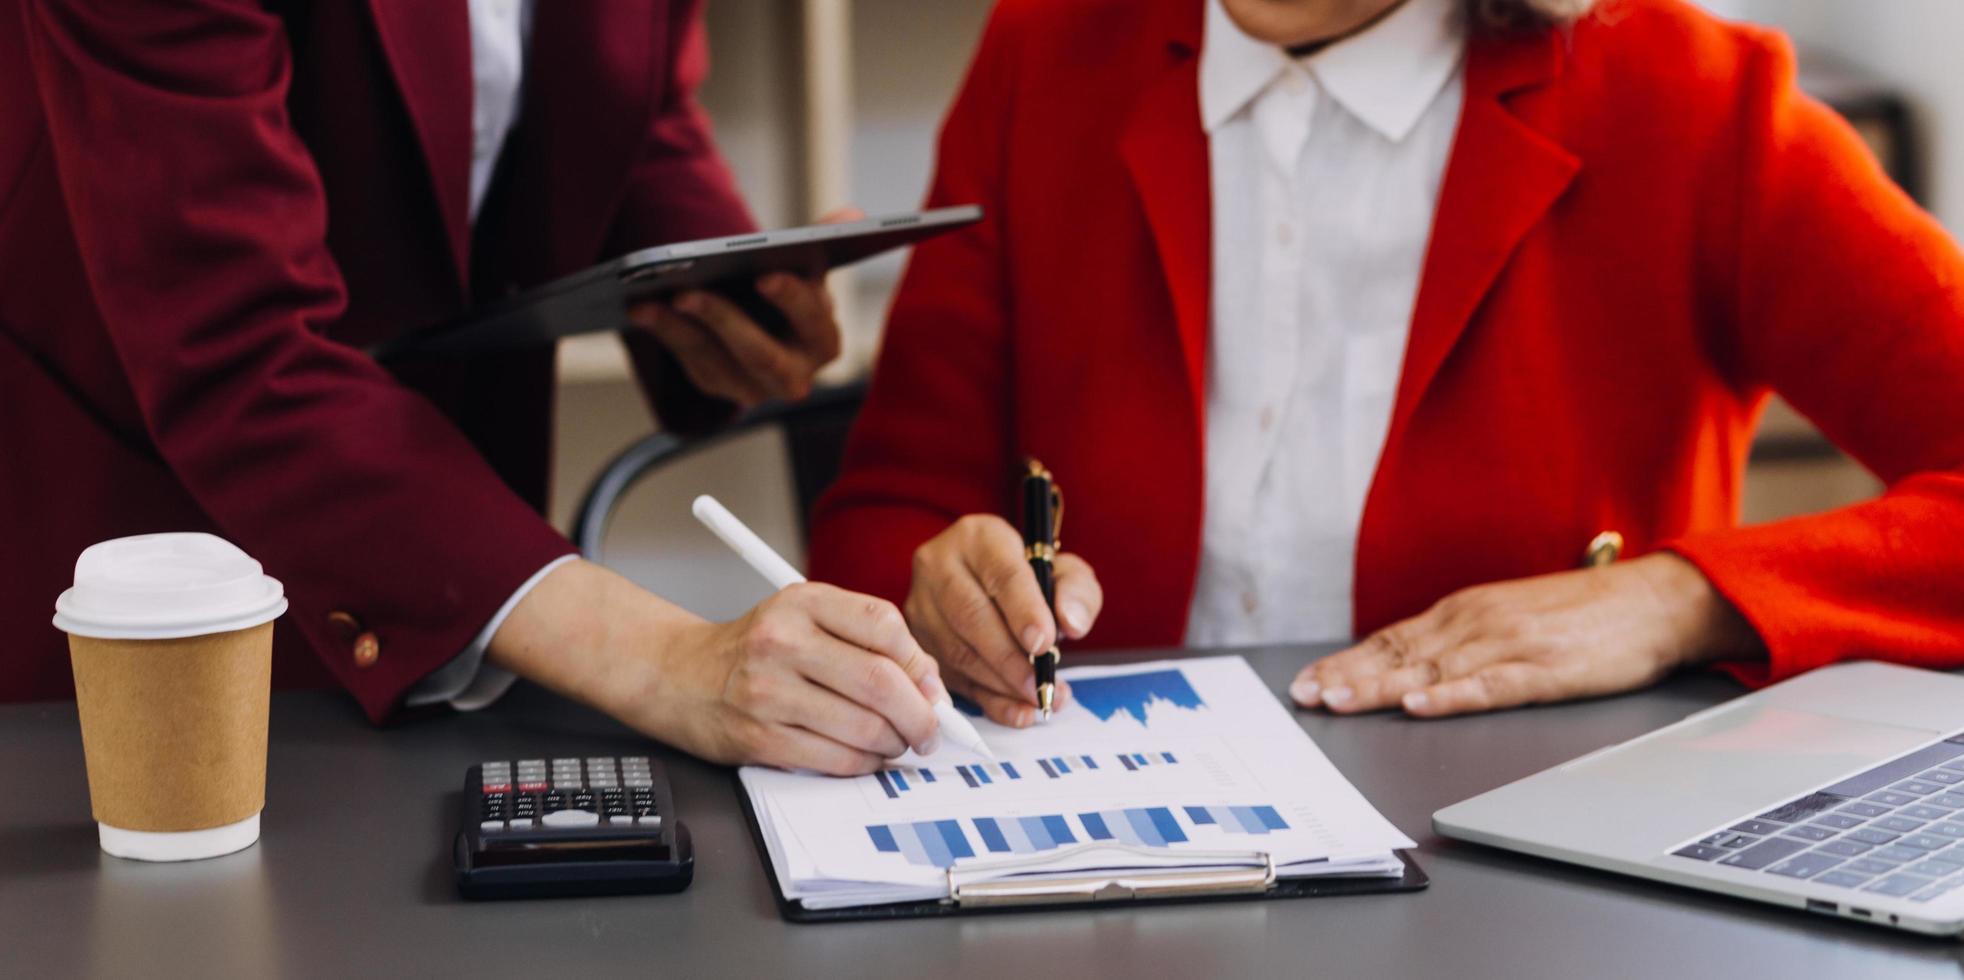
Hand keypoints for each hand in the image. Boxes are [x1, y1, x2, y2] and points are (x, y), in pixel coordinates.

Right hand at [489, 560, 947, 774]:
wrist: (676, 673)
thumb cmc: (754, 647)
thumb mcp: (805, 618)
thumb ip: (865, 638)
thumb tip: (929, 682)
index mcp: (802, 601)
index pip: (885, 626)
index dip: (921, 664)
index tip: (932, 688)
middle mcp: (783, 641)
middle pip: (880, 681)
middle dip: (920, 716)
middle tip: (929, 730)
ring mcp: (768, 691)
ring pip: (863, 727)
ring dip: (893, 744)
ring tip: (895, 743)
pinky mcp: (759, 736)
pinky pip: (835, 758)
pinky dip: (863, 763)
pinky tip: (864, 756)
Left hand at [626, 208, 860, 408]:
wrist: (766, 325)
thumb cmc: (788, 292)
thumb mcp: (806, 266)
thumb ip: (823, 240)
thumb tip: (851, 217)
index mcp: (824, 340)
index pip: (812, 321)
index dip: (791, 299)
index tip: (764, 274)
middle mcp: (794, 375)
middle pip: (761, 355)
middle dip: (723, 322)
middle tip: (687, 292)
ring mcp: (754, 388)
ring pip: (716, 363)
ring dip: (679, 330)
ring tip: (648, 299)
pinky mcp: (719, 387)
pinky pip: (690, 363)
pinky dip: (665, 335)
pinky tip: (640, 308)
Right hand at [904, 515, 1103, 727]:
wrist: (991, 588)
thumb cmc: (1031, 579)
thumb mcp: (1064, 572)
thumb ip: (1077, 592)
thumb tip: (1072, 623)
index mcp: (978, 537)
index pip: (1001, 573)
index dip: (1023, 610)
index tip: (1045, 643)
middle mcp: (938, 565)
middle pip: (970, 615)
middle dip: (1010, 658)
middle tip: (1042, 684)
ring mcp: (921, 605)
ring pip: (956, 650)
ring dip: (1000, 684)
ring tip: (1038, 700)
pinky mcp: (917, 643)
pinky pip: (950, 678)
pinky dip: (987, 701)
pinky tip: (1017, 712)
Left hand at [1290, 553, 1761, 717]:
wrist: (1656, 601)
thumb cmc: (1585, 615)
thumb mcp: (1511, 617)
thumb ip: (1463, 639)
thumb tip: (1411, 664)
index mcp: (1466, 611)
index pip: (1391, 638)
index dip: (1346, 661)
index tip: (1307, 680)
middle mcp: (1478, 623)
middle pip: (1399, 653)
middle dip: (1347, 676)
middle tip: (1305, 696)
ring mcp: (1510, 644)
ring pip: (1432, 669)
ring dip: (1382, 687)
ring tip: (1341, 702)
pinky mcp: (1546, 669)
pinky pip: (1490, 685)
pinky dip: (1452, 696)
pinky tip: (1422, 705)